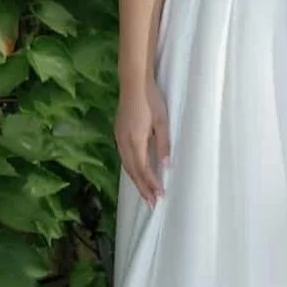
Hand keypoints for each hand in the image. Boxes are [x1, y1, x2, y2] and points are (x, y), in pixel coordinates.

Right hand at [115, 78, 169, 206]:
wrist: (133, 83)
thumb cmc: (151, 100)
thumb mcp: (162, 122)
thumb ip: (163, 144)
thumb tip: (167, 166)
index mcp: (135, 141)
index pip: (143, 169)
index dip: (151, 184)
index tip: (159, 196)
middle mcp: (124, 143)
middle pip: (132, 171)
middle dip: (142, 188)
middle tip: (152, 204)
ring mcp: (119, 138)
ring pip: (126, 166)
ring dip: (136, 181)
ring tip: (145, 193)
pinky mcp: (119, 133)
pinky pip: (124, 158)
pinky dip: (131, 170)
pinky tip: (136, 173)